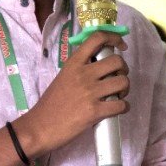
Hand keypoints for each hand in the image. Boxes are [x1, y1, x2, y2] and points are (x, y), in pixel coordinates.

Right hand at [16, 30, 128, 159]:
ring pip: (123, 82)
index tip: (121, 46)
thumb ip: (79, 69)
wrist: (40, 127)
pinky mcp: (95, 111)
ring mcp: (90, 92)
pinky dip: (124, 107)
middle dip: (123, 70)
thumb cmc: (50, 104)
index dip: (114, 38)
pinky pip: (121, 105)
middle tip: (118, 78)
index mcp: (74, 63)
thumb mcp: (62, 77)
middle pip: (117, 61)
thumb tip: (100, 66)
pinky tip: (118, 108)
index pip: (97, 38)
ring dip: (125, 89)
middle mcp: (83, 74)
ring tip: (118, 95)